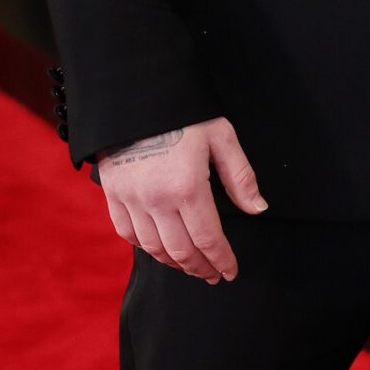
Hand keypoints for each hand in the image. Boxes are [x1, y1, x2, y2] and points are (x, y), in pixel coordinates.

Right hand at [94, 116, 266, 281]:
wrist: (134, 93)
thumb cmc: (183, 112)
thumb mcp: (221, 137)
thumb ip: (240, 177)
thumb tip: (257, 208)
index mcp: (187, 187)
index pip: (208, 239)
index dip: (221, 260)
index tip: (230, 271)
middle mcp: (157, 199)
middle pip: (181, 251)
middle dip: (200, 268)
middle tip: (212, 275)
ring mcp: (131, 198)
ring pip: (154, 247)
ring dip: (174, 263)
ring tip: (190, 266)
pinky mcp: (113, 193)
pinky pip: (127, 232)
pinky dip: (145, 246)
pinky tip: (159, 249)